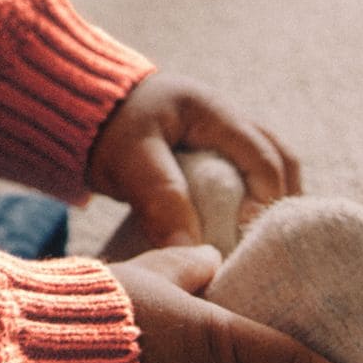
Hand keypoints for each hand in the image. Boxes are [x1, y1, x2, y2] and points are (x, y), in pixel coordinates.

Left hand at [88, 70, 301, 252]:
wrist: (80, 109)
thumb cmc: (106, 127)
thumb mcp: (130, 159)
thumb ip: (161, 200)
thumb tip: (191, 252)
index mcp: (213, 111)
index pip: (264, 155)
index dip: (265, 197)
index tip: (245, 235)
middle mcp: (226, 117)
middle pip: (280, 158)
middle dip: (283, 199)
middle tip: (274, 244)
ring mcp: (221, 132)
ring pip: (267, 164)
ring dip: (271, 199)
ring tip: (264, 242)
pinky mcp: (209, 150)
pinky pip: (246, 173)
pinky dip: (251, 199)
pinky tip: (241, 232)